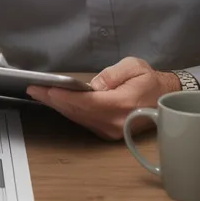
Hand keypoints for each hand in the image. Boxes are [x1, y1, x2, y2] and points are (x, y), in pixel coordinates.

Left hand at [26, 57, 180, 139]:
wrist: (166, 99)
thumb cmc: (150, 80)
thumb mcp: (133, 67)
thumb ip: (111, 75)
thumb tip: (92, 86)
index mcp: (122, 106)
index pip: (86, 102)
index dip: (64, 96)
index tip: (46, 89)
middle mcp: (114, 123)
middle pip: (77, 112)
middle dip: (53, 100)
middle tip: (34, 89)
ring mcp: (111, 131)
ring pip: (78, 118)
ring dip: (57, 106)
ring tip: (39, 95)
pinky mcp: (108, 133)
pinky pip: (84, 121)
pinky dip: (68, 111)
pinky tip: (57, 103)